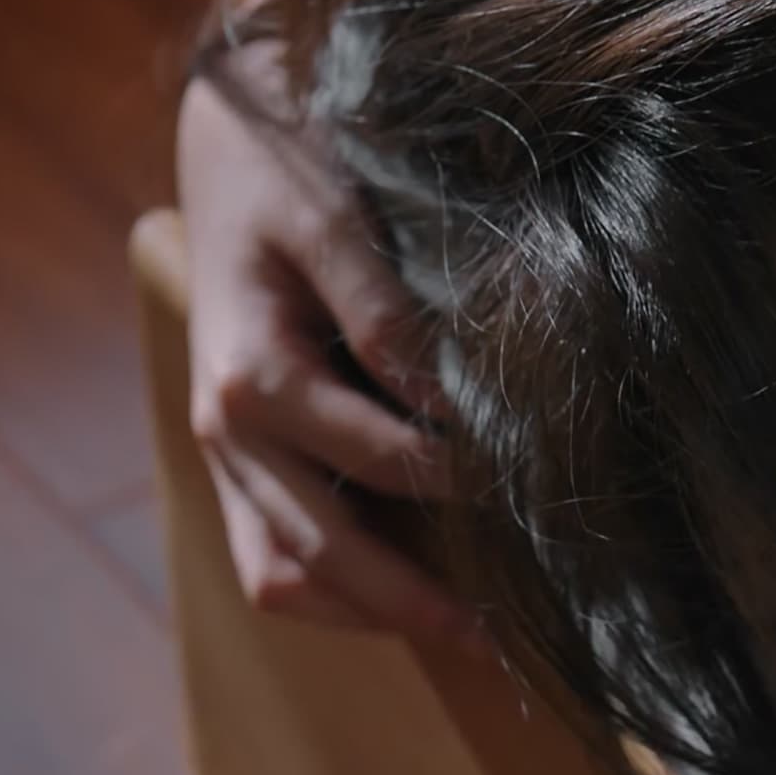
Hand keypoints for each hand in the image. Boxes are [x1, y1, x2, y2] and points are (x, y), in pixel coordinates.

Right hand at [175, 42, 479, 648]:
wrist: (226, 141)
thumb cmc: (291, 167)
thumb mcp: (335, 218)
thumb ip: (386, 313)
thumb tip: (449, 400)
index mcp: (253, 375)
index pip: (381, 462)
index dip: (467, 486)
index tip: (549, 501)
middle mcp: (227, 431)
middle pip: (319, 555)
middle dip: (416, 601)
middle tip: (515, 634)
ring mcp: (227, 453)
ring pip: (285, 575)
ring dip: (371, 614)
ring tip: (472, 632)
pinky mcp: (239, 458)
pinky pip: (274, 554)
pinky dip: (338, 591)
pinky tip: (416, 596)